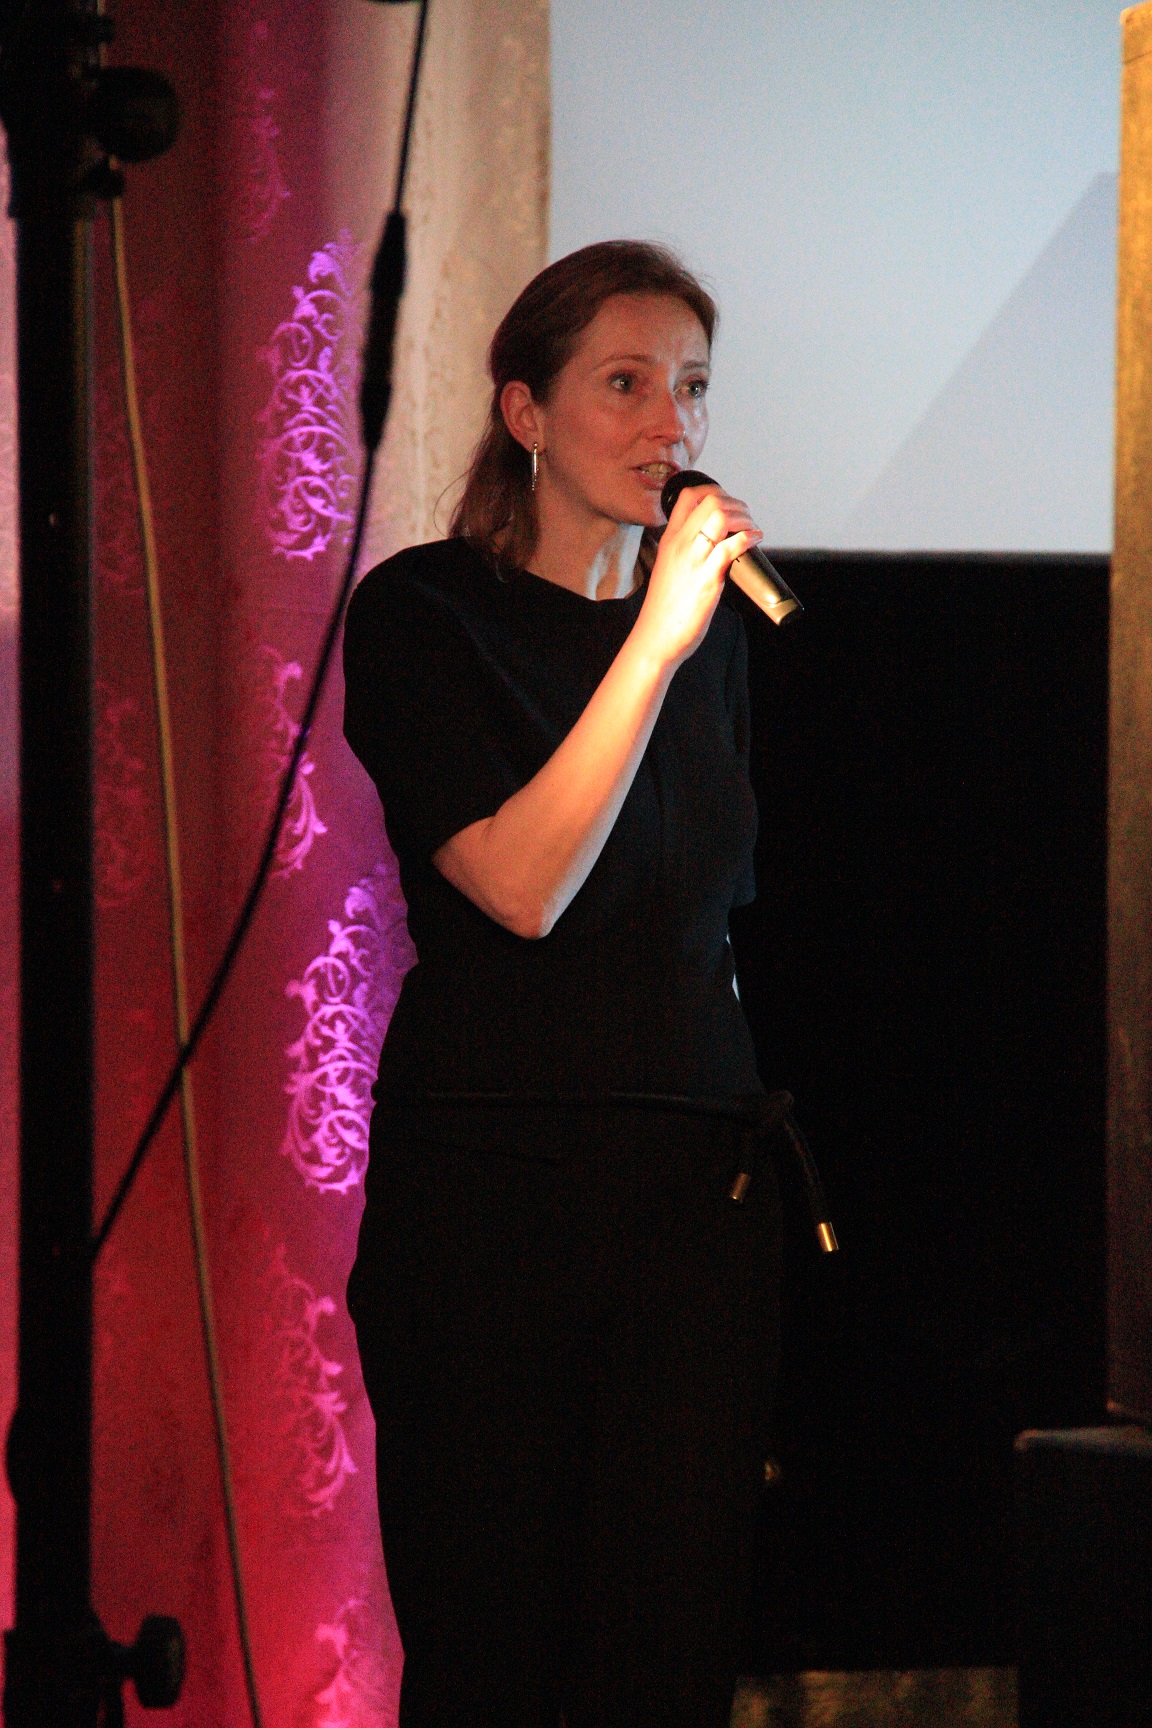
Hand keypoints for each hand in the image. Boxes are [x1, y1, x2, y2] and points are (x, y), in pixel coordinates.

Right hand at [633, 482, 762, 670]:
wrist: (655, 638)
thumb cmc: (664, 609)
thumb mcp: (668, 569)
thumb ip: (685, 553)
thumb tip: (712, 547)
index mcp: (669, 540)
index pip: (688, 496)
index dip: (714, 492)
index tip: (728, 506)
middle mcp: (680, 544)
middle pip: (711, 500)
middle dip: (736, 504)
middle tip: (745, 519)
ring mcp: (693, 560)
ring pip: (721, 516)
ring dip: (745, 518)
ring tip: (751, 529)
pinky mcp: (707, 579)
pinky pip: (731, 546)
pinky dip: (749, 537)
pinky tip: (755, 540)